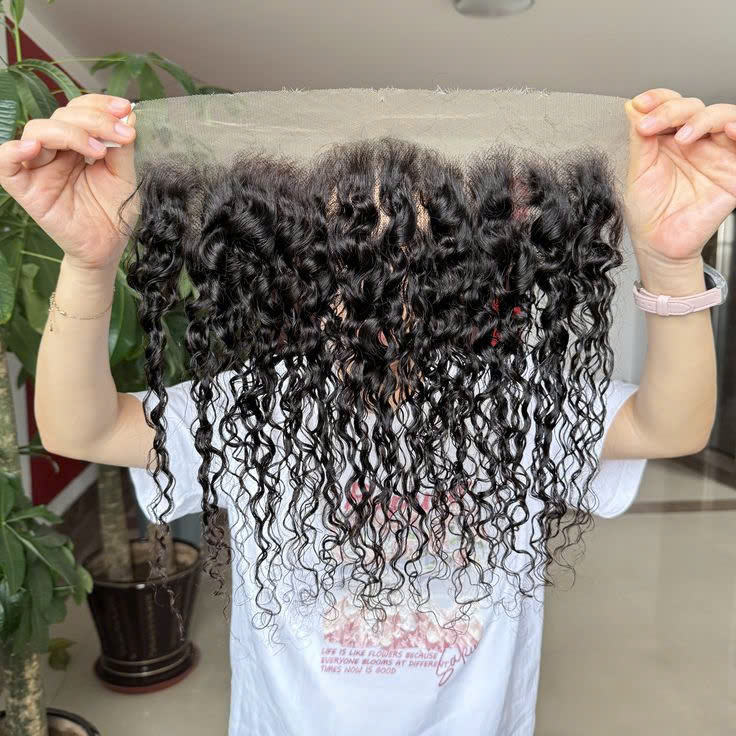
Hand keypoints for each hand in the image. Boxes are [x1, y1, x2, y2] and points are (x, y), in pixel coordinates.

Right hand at [0, 93, 138, 271]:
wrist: (108, 248)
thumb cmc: (113, 213)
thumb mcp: (124, 177)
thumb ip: (122, 148)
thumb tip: (127, 114)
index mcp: (78, 144)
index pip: (80, 110)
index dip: (99, 104)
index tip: (125, 109)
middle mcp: (56, 151)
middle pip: (61, 116)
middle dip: (93, 119)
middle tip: (120, 134)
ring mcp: (39, 168)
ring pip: (37, 131)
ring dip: (69, 132)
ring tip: (98, 151)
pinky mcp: (25, 188)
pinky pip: (5, 164)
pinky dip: (13, 151)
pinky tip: (33, 148)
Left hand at [623, 88, 735, 267]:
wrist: (658, 244)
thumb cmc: (649, 212)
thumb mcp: (638, 170)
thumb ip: (640, 138)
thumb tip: (634, 106)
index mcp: (672, 139)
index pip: (672, 105)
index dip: (659, 98)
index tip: (640, 105)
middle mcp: (697, 142)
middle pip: (696, 107)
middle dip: (673, 110)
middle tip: (651, 125)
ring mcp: (717, 154)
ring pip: (724, 116)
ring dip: (703, 118)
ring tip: (682, 136)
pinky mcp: (734, 171)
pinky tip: (727, 130)